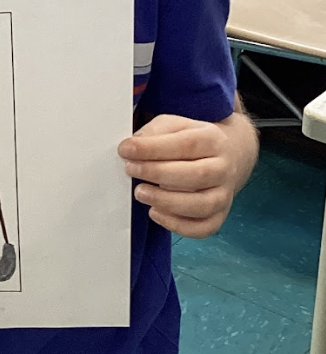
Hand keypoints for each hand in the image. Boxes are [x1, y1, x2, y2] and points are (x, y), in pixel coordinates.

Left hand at [118, 114, 237, 238]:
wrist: (227, 157)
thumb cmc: (193, 142)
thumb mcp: (175, 125)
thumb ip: (155, 132)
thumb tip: (134, 146)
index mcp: (213, 140)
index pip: (186, 144)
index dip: (153, 148)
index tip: (126, 150)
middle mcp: (223, 169)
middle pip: (196, 175)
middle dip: (157, 173)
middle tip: (131, 170)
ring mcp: (224, 195)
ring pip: (200, 205)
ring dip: (166, 201)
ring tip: (140, 192)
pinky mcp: (219, 216)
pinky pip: (202, 228)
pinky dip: (177, 225)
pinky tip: (155, 212)